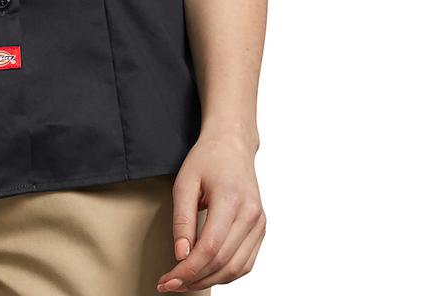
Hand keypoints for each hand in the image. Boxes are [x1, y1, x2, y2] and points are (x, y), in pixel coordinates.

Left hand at [156, 133, 265, 291]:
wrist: (232, 144)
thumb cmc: (207, 160)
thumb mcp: (184, 183)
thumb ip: (182, 220)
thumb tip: (181, 256)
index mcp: (231, 200)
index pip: (209, 248)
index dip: (187, 270)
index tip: (167, 280)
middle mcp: (250, 214)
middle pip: (223, 262)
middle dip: (194, 279)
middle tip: (170, 284)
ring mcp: (259, 223)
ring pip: (236, 268)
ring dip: (209, 280)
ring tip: (185, 282)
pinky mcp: (261, 229)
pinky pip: (246, 262)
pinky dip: (226, 274)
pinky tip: (206, 273)